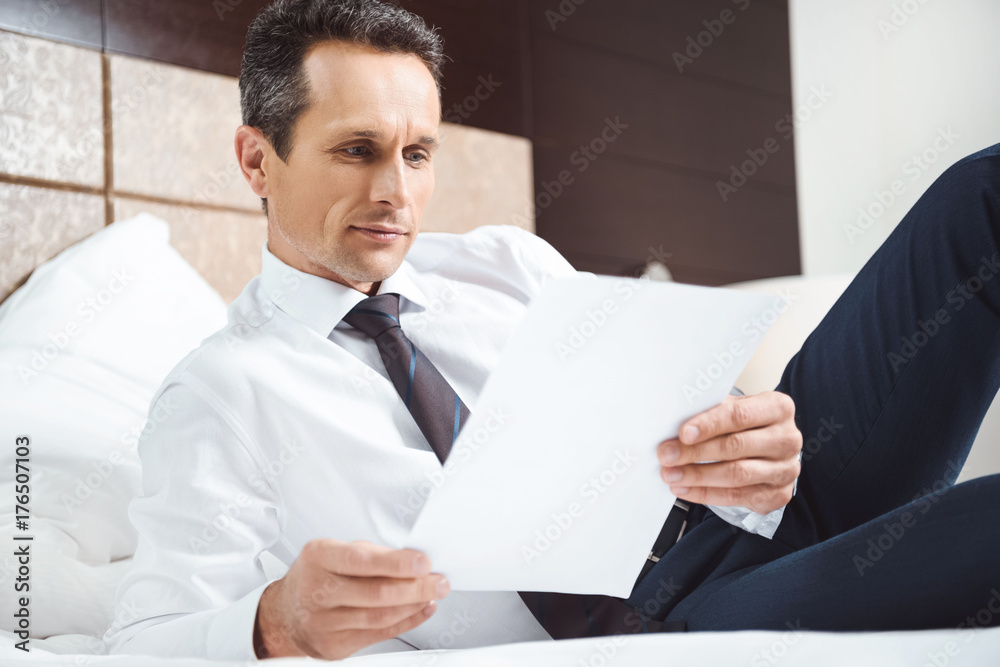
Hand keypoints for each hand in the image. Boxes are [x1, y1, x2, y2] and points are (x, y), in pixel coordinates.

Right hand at [254, 539, 448, 659]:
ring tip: (433, 594)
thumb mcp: (333, 551)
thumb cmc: (315, 576)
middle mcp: (317, 590)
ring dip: (414, 605)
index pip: (361, 561)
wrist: (285, 613)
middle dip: (415, 587)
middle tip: (438, 582)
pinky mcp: (334, 646)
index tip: (423, 563)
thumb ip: (370, 554)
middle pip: (376, 593)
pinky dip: (406, 622)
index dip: (396, 563)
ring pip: (380, 616)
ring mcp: (324, 622)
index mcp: (318, 558)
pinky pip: (379, 634)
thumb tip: (411, 559)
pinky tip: (420, 610)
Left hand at [657, 391, 801, 513]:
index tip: (683, 433)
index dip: (709, 424)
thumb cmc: (748, 426)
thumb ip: (711, 412)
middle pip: (736, 446)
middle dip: (695, 452)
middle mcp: (787, 439)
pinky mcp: (778, 495)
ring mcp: (785, 469)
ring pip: (736, 475)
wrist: (770, 451)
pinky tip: (684, 489)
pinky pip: (736, 497)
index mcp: (777, 408)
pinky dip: (705, 494)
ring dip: (697, 476)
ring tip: (671, 475)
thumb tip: (674, 419)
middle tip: (667, 455)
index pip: (740, 415)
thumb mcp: (734, 409)